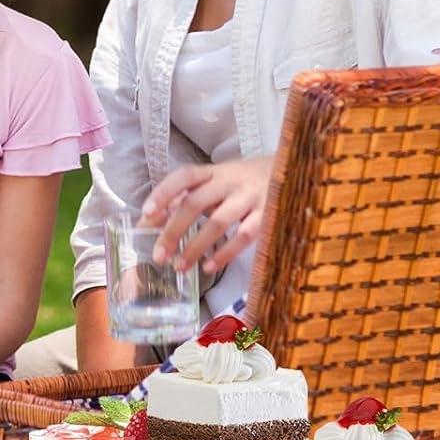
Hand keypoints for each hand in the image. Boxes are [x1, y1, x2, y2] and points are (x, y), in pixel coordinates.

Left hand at [141, 156, 274, 275]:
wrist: (293, 172)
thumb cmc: (243, 183)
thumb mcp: (215, 183)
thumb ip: (184, 199)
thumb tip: (147, 224)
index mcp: (213, 172)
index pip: (184, 176)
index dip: (164, 192)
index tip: (147, 213)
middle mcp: (230, 181)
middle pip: (196, 203)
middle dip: (173, 231)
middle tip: (158, 255)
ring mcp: (250, 197)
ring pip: (218, 222)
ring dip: (196, 246)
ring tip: (180, 266)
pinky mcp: (268, 215)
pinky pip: (243, 236)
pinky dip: (224, 254)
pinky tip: (209, 266)